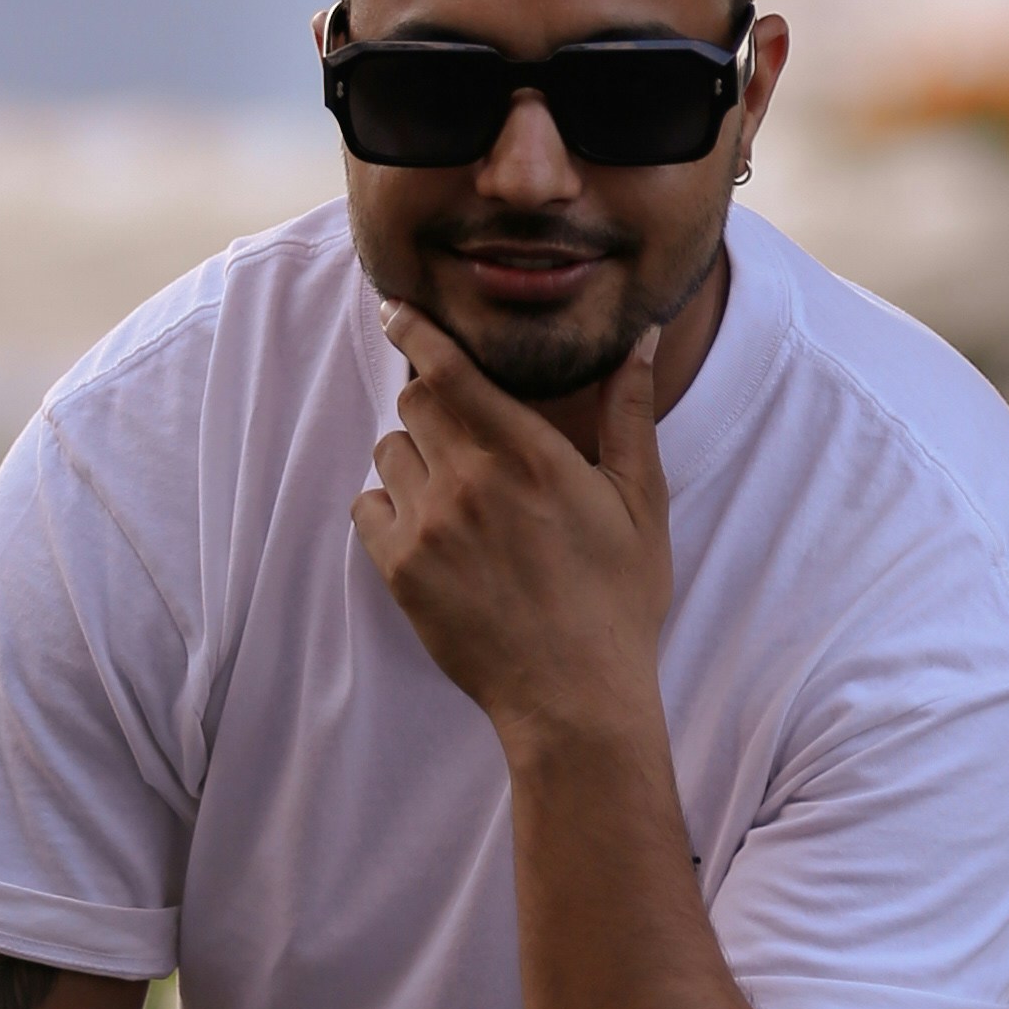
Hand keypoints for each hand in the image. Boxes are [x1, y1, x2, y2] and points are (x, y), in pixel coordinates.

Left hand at [352, 309, 673, 739]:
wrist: (575, 698)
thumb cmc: (617, 602)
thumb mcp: (641, 505)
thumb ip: (629, 415)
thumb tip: (638, 341)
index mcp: (531, 455)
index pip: (450, 368)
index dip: (415, 329)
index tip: (395, 310)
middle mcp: (471, 481)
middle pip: (415, 401)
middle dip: (434, 404)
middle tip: (465, 437)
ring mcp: (429, 527)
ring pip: (390, 452)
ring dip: (414, 457)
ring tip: (455, 495)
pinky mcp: (401, 571)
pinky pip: (366, 507)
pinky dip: (388, 508)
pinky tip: (430, 532)